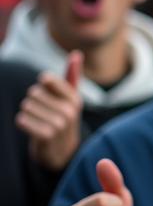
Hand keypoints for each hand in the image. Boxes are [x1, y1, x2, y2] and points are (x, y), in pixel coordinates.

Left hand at [15, 50, 83, 170]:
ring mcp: (60, 124)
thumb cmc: (62, 119)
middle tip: (44, 114)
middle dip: (33, 102)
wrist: (62, 152)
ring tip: (40, 122)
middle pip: (33, 93)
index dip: (41, 87)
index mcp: (75, 99)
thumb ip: (72, 76)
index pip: (46, 79)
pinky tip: (34, 130)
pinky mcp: (47, 136)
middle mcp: (70, 110)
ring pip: (26, 106)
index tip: (49, 98)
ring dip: (28, 114)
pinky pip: (21, 120)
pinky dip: (23, 124)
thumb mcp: (70, 98)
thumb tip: (77, 53)